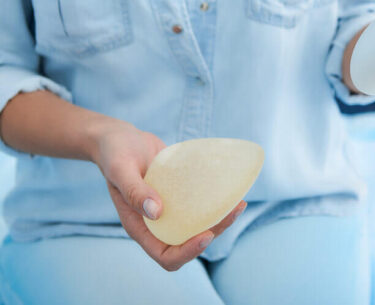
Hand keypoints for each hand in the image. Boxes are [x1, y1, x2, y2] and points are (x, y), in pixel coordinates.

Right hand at [91, 120, 245, 270]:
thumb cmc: (115, 153)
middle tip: (234, 210)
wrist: (120, 138)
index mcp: (140, 226)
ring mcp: (170, 209)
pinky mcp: (179, 194)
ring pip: (198, 225)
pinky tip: (230, 190)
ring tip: (239, 203)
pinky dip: (215, 203)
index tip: (206, 235)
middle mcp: (157, 222)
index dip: (187, 252)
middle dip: (214, 233)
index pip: (166, 255)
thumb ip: (135, 191)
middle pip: (188, 243)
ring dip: (220, 220)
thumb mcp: (120, 169)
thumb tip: (157, 213)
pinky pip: (199, 206)